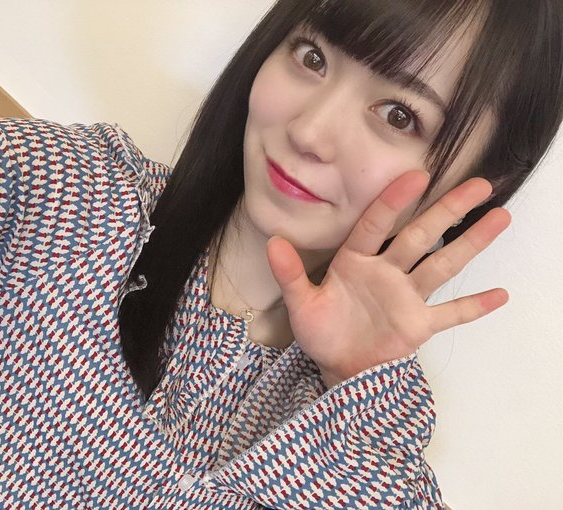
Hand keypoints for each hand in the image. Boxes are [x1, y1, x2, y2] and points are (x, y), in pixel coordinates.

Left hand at [267, 170, 510, 387]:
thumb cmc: (321, 331)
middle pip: (420, 235)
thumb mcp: (301, 304)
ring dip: (470, 243)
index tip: (415, 176)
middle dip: (447, 209)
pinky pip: (451, 314)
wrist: (337, 367)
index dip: (393, 201)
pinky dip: (473, 306)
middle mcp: (386, 271)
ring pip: (442, 264)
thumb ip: (290, 275)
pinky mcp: (420, 325)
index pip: (375, 225)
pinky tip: (501, 294)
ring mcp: (407, 297)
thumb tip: (272, 242)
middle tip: (479, 183)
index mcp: (356, 261)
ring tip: (500, 217)